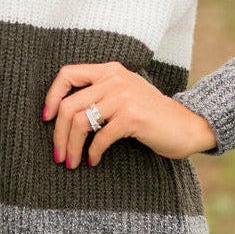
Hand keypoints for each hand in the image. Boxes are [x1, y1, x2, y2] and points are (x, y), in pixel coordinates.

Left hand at [42, 61, 217, 168]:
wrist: (188, 126)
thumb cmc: (151, 115)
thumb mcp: (124, 94)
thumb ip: (100, 95)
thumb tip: (61, 115)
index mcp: (109, 70)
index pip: (68, 74)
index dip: (52, 96)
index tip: (46, 118)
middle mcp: (114, 79)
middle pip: (69, 105)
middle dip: (58, 134)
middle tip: (58, 155)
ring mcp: (123, 96)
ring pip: (81, 122)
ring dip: (71, 147)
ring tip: (71, 163)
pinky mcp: (132, 117)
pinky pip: (100, 137)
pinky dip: (92, 153)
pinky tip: (94, 161)